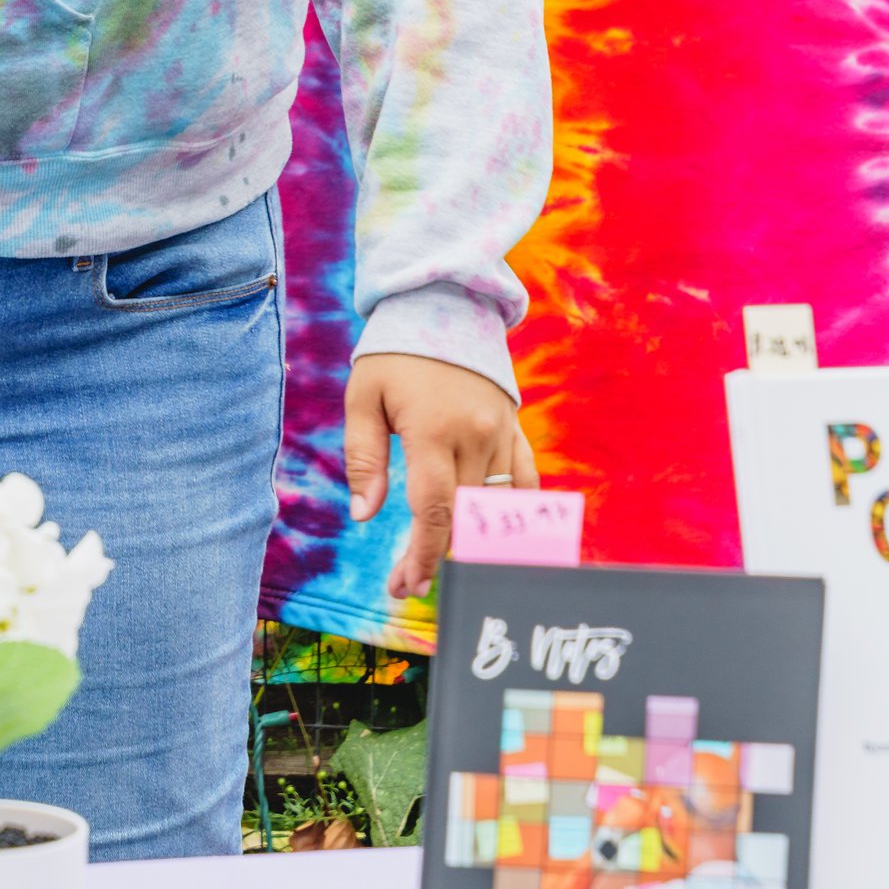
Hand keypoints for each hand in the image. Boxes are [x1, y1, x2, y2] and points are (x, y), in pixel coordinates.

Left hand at [344, 353, 538, 600]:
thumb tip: (365, 515)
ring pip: (496, 509)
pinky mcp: (516, 429)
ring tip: (440, 566)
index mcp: (433, 430)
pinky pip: (525, 485)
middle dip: (438, 558)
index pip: (433, 510)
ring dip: (471, 543)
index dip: (422, 555)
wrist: (444, 304)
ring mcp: (503, 434)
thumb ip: (363, 457)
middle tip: (408, 582)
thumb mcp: (363, 397)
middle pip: (464, 518)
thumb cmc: (394, 353)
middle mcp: (475, 436)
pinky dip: (514, 516)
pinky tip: (492, 539)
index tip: (406, 585)